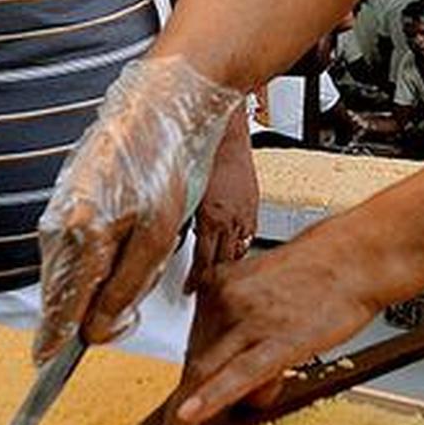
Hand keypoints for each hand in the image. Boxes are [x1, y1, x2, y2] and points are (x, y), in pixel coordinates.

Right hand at [35, 55, 241, 360]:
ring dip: (101, 277)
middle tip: (126, 312)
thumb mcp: (159, 236)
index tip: (45, 366)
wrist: (164, 104)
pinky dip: (100, 252)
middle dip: (93, 308)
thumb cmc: (166, 164)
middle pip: (65, 289)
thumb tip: (94, 329)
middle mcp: (61, 221)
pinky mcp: (71, 192)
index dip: (56, 339)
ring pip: (74, 266)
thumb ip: (125, 287)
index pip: (62, 305)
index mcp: (82, 235)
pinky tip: (131, 233)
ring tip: (143, 251)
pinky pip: (78, 240)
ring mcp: (62, 204)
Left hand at [125, 224, 380, 424]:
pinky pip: (239, 373)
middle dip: (165, 416)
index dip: (168, 394)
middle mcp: (225, 302)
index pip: (188, 351)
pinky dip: (212, 397)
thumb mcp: (263, 293)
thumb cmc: (320, 275)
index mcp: (218, 289)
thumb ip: (244, 335)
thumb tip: (236, 386)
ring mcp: (250, 320)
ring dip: (181, 422)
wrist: (356, 254)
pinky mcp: (279, 338)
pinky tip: (190, 416)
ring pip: (203, 374)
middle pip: (190, 367)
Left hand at [186, 115, 258, 291]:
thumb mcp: (183, 193)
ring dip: (229, 261)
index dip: (196, 281)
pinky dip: (242, 243)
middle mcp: (230, 220)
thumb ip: (178, 220)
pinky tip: (234, 245)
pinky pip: (250, 233)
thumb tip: (168, 238)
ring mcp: (246, 213)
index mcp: (211, 219)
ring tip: (220, 272)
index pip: (204, 263)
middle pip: (225, 261)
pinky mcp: (254, 204)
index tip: (191, 290)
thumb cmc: (203, 155)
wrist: (226, 134)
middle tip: (205, 286)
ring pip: (240, 250)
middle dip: (214, 277)